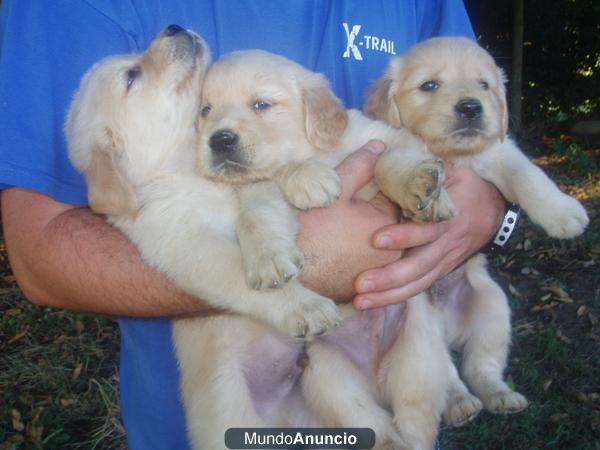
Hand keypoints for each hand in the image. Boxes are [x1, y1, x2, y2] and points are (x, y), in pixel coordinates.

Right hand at [297, 140, 400, 299]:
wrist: (288, 271)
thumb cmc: (310, 228)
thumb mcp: (335, 189)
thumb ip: (361, 166)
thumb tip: (380, 146)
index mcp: (389, 223)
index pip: (396, 195)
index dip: (381, 184)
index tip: (368, 180)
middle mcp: (393, 251)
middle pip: (392, 221)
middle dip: (380, 210)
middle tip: (356, 204)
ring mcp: (379, 272)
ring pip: (382, 245)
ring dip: (372, 235)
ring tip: (346, 228)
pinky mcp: (364, 287)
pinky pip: (369, 265)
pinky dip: (361, 257)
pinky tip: (341, 250)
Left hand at [297, 141, 463, 301]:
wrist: (493, 212)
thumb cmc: (465, 186)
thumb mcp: (453, 168)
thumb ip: (430, 162)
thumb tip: (412, 143)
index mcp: (449, 214)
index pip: (428, 228)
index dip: (405, 235)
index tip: (377, 238)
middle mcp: (446, 242)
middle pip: (420, 265)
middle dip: (390, 277)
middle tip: (361, 284)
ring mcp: (443, 260)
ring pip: (418, 282)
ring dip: (389, 295)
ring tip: (360, 301)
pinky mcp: (439, 270)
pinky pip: (418, 288)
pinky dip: (396, 298)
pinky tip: (372, 303)